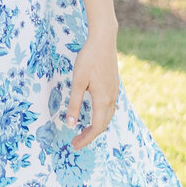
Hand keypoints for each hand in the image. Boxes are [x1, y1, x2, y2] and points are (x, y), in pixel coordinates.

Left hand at [65, 31, 119, 148]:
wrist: (104, 40)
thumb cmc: (89, 59)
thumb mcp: (78, 82)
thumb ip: (75, 104)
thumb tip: (71, 124)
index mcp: (103, 100)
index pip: (96, 128)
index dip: (86, 139)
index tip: (75, 146)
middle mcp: (112, 98)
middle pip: (103, 125)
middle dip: (90, 136)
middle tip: (75, 142)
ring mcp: (114, 92)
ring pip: (107, 117)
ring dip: (96, 127)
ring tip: (83, 131)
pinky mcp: (114, 86)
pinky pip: (109, 108)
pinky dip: (101, 117)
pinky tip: (94, 114)